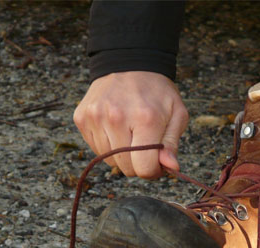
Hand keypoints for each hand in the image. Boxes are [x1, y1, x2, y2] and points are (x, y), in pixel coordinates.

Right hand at [73, 71, 188, 177]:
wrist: (130, 63)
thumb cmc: (157, 92)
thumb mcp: (177, 114)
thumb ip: (172, 144)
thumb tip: (170, 168)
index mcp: (145, 119)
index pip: (143, 167)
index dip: (153, 171)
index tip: (157, 163)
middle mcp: (116, 118)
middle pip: (126, 168)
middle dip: (138, 163)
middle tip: (145, 145)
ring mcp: (95, 117)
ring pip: (110, 160)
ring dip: (122, 154)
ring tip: (130, 133)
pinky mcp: (81, 117)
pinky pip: (96, 149)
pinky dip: (108, 145)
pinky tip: (116, 128)